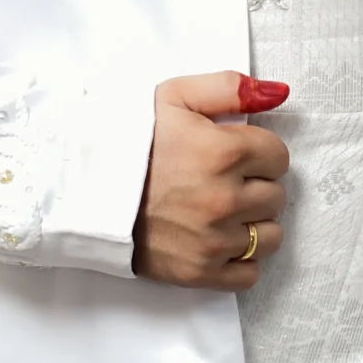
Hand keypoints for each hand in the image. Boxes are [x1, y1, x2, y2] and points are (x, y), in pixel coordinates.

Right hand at [133, 72, 290, 288]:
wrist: (82, 188)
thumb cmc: (129, 140)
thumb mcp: (174, 96)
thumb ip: (230, 88)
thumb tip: (280, 93)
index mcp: (224, 151)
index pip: (279, 157)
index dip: (258, 153)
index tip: (232, 154)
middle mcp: (224, 198)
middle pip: (276, 196)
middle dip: (255, 186)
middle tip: (221, 182)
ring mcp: (213, 240)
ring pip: (270, 236)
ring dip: (253, 224)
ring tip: (221, 212)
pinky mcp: (199, 272)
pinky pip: (250, 274)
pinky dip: (240, 260)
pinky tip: (218, 241)